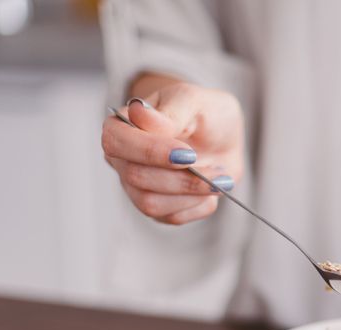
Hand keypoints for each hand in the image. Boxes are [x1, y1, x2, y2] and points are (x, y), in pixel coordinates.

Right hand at [101, 80, 243, 224]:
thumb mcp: (196, 101)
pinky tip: (211, 188)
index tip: (188, 153)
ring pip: (150, 203)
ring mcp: (136, 187)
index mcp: (122, 125)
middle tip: (217, 169)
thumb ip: (171, 110)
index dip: (150, 151)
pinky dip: (197, 205)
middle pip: (135, 177)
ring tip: (221, 178)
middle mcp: (122, 159)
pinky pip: (171, 217)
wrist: (223, 138)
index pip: (116, 142)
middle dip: (181, 177)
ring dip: (192, 193)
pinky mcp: (157, 207)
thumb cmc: (204, 113)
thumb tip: (140, 115)